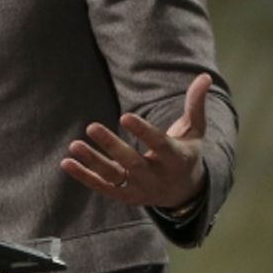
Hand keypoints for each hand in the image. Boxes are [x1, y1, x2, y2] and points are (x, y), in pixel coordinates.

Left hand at [60, 73, 210, 209]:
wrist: (184, 193)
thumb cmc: (186, 153)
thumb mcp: (194, 131)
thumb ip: (195, 105)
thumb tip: (205, 76)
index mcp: (176, 159)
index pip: (159, 144)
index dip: (143, 131)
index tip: (125, 116)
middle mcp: (156, 177)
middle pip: (132, 162)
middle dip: (112, 146)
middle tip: (92, 126)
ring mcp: (139, 189)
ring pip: (113, 176)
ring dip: (92, 162)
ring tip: (73, 145)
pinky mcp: (125, 196)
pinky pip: (102, 187)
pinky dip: (84, 176)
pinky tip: (67, 162)